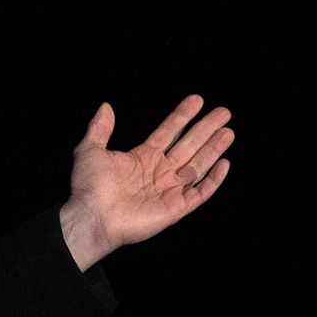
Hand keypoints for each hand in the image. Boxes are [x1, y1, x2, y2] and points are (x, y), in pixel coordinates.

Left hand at [59, 96, 233, 270]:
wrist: (92, 217)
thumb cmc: (88, 188)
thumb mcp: (90, 150)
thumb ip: (99, 128)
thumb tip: (105, 106)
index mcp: (143, 157)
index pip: (169, 131)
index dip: (183, 115)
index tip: (197, 100)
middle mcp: (159, 172)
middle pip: (189, 145)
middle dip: (206, 128)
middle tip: (224, 112)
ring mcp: (168, 190)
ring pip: (198, 165)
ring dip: (214, 148)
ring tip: (228, 132)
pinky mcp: (175, 208)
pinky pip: (200, 192)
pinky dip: (213, 180)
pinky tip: (224, 164)